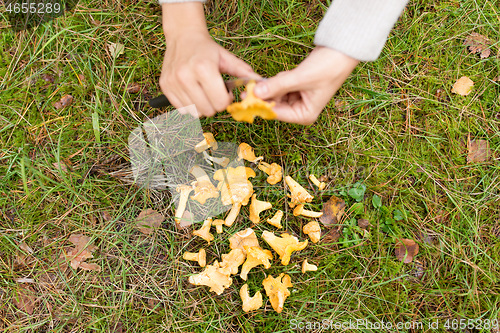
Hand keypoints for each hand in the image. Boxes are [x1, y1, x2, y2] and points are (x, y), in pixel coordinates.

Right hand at [160, 3, 258, 117]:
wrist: (183, 37)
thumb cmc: (207, 49)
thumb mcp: (226, 58)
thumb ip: (243, 72)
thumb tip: (260, 83)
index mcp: (203, 68)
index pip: (220, 103)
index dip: (226, 101)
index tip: (226, 93)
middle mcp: (185, 76)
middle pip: (207, 111)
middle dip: (215, 105)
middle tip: (215, 93)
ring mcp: (173, 82)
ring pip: (194, 113)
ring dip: (202, 106)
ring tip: (203, 93)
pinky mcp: (165, 87)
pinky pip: (182, 109)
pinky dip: (190, 105)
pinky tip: (193, 93)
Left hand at [253, 46, 358, 124]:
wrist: (341, 51)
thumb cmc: (327, 67)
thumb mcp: (300, 78)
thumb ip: (276, 86)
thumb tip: (255, 93)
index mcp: (304, 115)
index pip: (276, 113)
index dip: (260, 105)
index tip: (245, 96)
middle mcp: (301, 110)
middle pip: (274, 105)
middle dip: (264, 94)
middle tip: (251, 84)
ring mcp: (298, 100)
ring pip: (275, 95)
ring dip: (273, 85)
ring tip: (282, 76)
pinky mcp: (296, 88)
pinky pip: (280, 86)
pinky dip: (278, 80)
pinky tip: (285, 74)